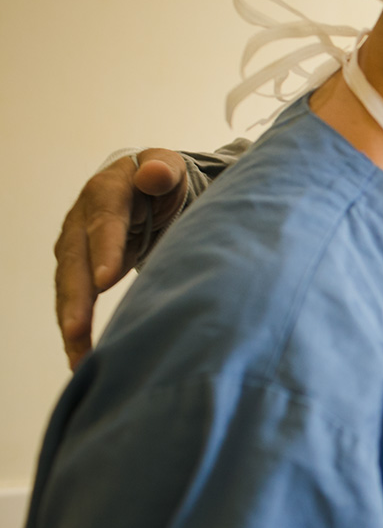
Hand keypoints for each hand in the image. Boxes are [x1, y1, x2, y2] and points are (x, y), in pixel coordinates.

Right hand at [55, 149, 187, 369]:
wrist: (148, 186)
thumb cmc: (164, 179)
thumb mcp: (170, 167)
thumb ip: (163, 170)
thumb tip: (154, 173)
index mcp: (108, 191)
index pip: (104, 221)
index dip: (104, 249)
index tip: (106, 280)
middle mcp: (82, 219)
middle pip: (75, 260)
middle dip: (76, 297)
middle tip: (76, 330)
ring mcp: (77, 246)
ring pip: (69, 286)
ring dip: (72, 322)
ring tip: (79, 358)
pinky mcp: (79, 269)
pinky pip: (74, 301)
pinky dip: (76, 331)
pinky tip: (82, 360)